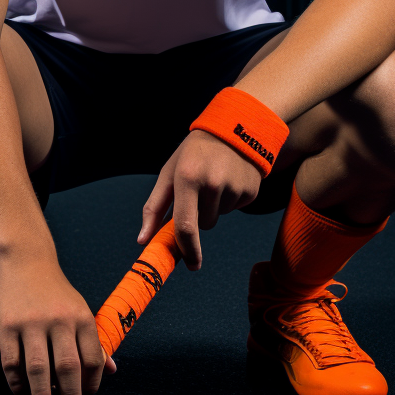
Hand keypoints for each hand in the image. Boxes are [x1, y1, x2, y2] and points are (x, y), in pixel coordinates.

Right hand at [0, 256, 116, 394]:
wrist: (25, 262)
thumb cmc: (55, 293)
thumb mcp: (80, 310)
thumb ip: (94, 342)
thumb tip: (111, 370)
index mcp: (81, 318)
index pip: (92, 359)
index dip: (92, 385)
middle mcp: (59, 320)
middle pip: (68, 367)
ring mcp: (31, 323)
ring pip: (38, 369)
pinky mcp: (7, 327)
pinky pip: (12, 363)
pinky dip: (18, 384)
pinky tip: (24, 393)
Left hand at [138, 130, 261, 268]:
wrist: (235, 128)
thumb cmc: (193, 154)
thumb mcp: (169, 173)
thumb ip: (154, 208)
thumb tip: (143, 241)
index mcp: (188, 178)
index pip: (186, 226)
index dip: (187, 250)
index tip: (190, 265)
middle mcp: (213, 183)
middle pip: (203, 225)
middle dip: (198, 214)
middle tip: (199, 188)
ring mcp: (235, 187)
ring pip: (218, 217)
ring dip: (214, 206)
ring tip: (215, 178)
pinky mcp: (251, 191)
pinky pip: (235, 209)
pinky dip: (230, 200)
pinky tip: (229, 178)